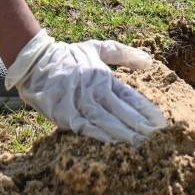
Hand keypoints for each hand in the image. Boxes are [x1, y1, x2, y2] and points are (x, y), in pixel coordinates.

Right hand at [6, 31, 166, 144]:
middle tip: (158, 139)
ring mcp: (79, 104)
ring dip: (124, 135)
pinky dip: (100, 137)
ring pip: (107, 122)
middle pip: (122, 113)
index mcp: (104, 78)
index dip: (146, 111)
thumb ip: (124, 54)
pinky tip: (114, 145)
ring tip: (142, 145)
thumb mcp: (97, 48)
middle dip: (141, 127)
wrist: (34, 62)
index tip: (161, 122)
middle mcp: (94, 92)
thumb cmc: (68, 56)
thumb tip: (149, 61)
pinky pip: (85, 129)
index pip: (131, 98)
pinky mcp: (64, 115)